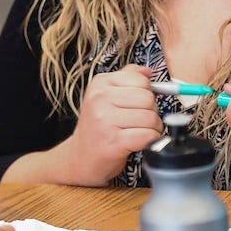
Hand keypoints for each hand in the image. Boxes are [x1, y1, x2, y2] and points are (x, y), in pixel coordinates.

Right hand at [57, 64, 162, 185]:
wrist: (78, 159)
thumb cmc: (96, 129)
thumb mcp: (105, 97)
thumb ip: (126, 79)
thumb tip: (147, 71)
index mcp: (100, 84)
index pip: (141, 80)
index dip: (146, 94)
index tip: (137, 105)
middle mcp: (100, 99)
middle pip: (148, 99)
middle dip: (151, 112)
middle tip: (139, 122)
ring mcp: (105, 120)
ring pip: (151, 118)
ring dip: (152, 129)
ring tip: (138, 133)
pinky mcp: (113, 142)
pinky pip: (147, 136)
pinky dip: (150, 141)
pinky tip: (138, 143)